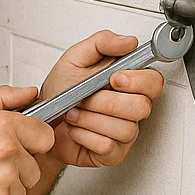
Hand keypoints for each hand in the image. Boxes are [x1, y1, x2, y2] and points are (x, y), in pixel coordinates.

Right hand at [0, 85, 56, 194]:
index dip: (31, 144)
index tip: (16, 149)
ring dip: (5, 193)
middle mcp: (7, 154)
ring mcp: (4, 184)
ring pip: (23, 193)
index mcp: (3, 127)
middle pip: (35, 169)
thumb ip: (4, 99)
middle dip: (16, 172)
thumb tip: (30, 92)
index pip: (46, 136)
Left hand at [38, 30, 164, 168]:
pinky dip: (85, 135)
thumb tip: (128, 41)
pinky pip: (108, 146)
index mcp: (128, 83)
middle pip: (141, 107)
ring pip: (124, 128)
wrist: (41, 120)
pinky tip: (76, 129)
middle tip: (84, 97)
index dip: (138, 80)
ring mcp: (125, 133)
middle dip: (105, 101)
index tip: (114, 78)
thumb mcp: (75, 58)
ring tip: (74, 112)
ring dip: (90, 118)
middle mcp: (131, 108)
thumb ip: (101, 43)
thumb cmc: (60, 90)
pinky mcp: (113, 153)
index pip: (154, 81)